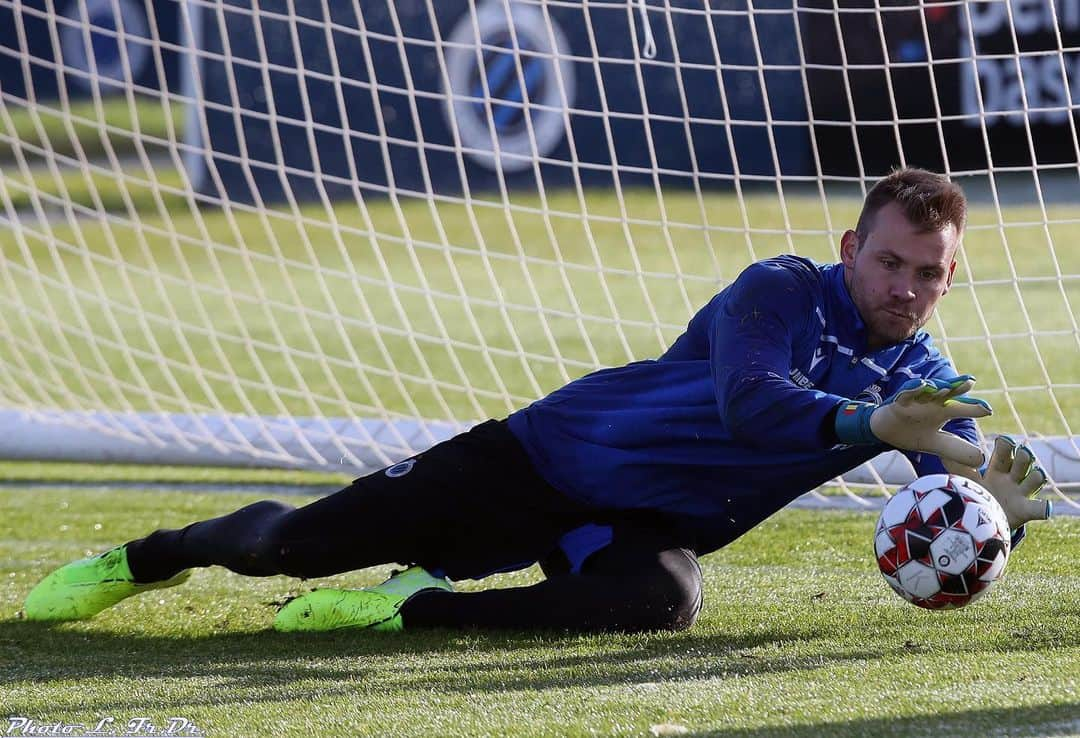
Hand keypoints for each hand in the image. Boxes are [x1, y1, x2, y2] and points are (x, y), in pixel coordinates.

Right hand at [835, 375, 991, 466]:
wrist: (886, 432)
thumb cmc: (915, 433)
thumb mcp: (938, 445)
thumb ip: (958, 451)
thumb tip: (980, 462)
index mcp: (945, 411)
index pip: (963, 407)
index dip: (975, 407)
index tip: (987, 410)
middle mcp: (933, 403)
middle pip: (948, 393)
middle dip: (958, 387)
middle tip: (969, 382)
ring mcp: (916, 401)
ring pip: (928, 390)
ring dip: (936, 386)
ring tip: (946, 386)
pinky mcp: (899, 402)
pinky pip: (906, 394)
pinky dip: (912, 389)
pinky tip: (921, 385)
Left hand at [944, 436, 1052, 529]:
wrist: (987, 521)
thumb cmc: (979, 495)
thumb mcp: (969, 480)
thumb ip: (958, 467)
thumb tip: (943, 452)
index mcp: (998, 469)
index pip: (1003, 454)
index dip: (1005, 447)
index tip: (1004, 440)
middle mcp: (1012, 478)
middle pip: (1021, 464)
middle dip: (1023, 458)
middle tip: (1023, 452)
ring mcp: (1021, 493)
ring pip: (1034, 481)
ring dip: (1037, 477)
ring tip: (1037, 474)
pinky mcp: (1026, 511)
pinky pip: (1037, 509)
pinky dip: (1043, 509)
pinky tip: (1046, 508)